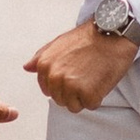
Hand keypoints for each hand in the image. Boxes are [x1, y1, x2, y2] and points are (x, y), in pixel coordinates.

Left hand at [25, 23, 139, 113]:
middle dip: (73, 91)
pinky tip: (100, 80)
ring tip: (92, 77)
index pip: (48, 90)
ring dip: (84, 96)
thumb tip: (27, 67)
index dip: (63, 84)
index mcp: (44, 66)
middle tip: (86, 74)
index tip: (74, 72)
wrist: (111, 33)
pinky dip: (97, 97)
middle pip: (60, 100)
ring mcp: (70, 86)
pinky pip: (90, 105)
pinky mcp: (88, 94)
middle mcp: (54, 77)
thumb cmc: (87, 38)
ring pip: (74, 106)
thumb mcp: (58, 42)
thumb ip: (40, 57)